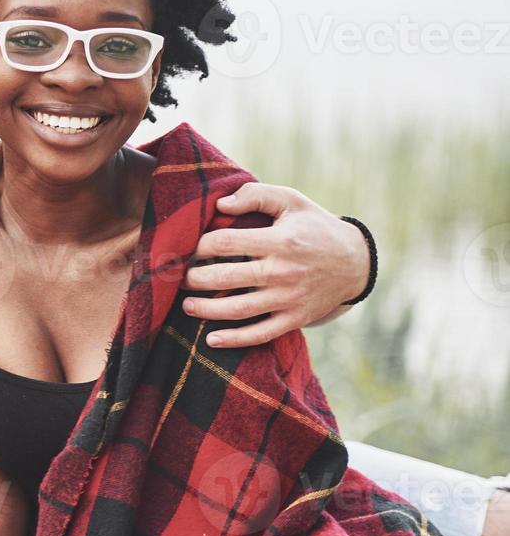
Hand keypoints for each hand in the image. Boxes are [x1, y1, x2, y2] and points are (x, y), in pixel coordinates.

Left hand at [183, 182, 368, 348]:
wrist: (356, 262)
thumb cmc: (315, 227)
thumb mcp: (291, 201)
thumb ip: (255, 195)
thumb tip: (219, 205)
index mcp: (279, 240)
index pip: (224, 243)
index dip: (198, 246)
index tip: (187, 248)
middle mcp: (282, 271)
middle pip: (224, 278)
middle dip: (192, 279)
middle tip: (178, 278)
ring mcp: (288, 298)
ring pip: (237, 310)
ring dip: (205, 309)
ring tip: (186, 305)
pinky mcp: (295, 319)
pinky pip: (260, 334)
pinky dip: (234, 340)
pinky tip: (211, 339)